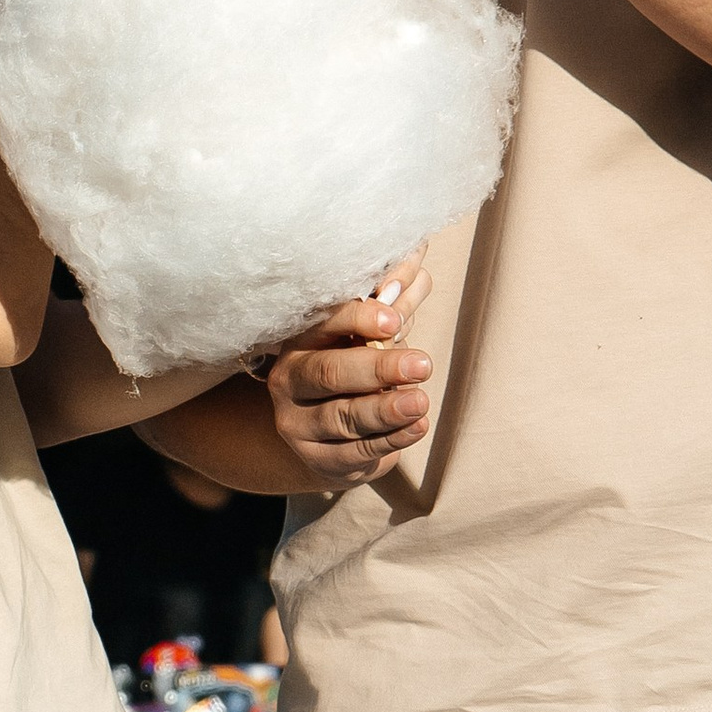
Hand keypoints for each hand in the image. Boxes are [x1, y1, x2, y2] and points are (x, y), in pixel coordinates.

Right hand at [264, 263, 433, 490]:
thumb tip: (417, 251)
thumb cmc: (354, 369)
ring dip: (386, 409)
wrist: (327, 438)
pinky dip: (391, 440)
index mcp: (302, 338)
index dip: (359, 319)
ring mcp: (298, 423)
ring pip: (342, 416)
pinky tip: (417, 427)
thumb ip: (393, 298)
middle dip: (378, 368)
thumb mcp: (372, 332)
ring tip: (421, 401)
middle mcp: (290, 379)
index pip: (324, 324)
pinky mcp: (317, 460)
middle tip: (421, 364)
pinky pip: (355, 451)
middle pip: (329, 373)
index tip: (395, 317)